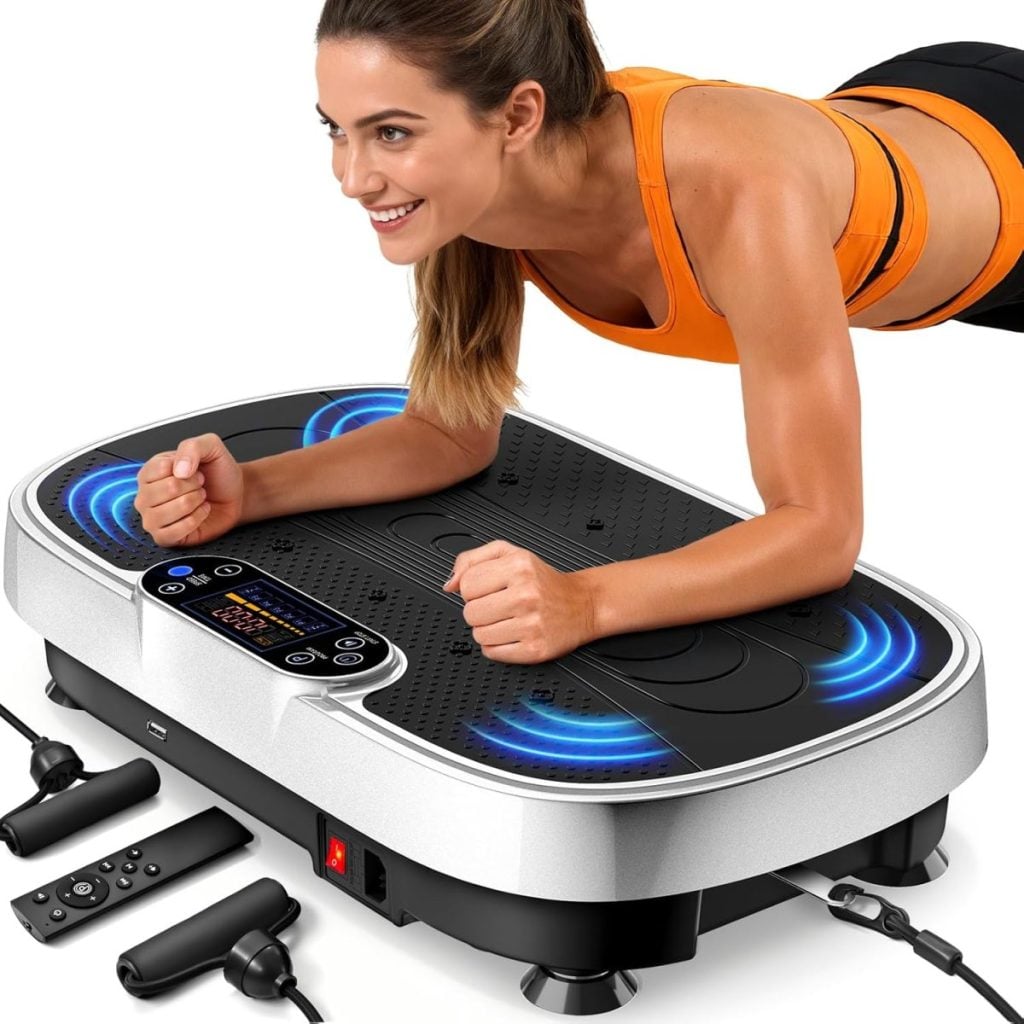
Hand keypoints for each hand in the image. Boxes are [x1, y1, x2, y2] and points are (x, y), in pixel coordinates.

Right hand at [134, 432, 243, 547]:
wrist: (234, 495)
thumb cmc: (218, 474)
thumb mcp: (210, 447)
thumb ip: (192, 447)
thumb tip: (179, 469)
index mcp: (151, 471)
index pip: (160, 468)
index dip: (186, 469)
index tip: (193, 471)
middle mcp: (146, 495)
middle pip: (167, 489)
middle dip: (193, 486)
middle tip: (199, 486)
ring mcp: (152, 517)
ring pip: (169, 511)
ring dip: (194, 503)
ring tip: (199, 498)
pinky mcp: (163, 537)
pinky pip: (174, 532)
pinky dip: (194, 521)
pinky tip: (199, 513)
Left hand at [441, 540, 596, 663]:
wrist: (582, 604)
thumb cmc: (543, 580)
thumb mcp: (509, 554)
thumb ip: (472, 560)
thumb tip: (450, 584)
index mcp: (518, 566)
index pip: (466, 585)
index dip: (473, 589)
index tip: (489, 589)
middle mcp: (526, 594)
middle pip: (470, 613)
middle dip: (480, 611)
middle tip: (499, 606)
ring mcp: (532, 624)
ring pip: (479, 635)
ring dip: (488, 630)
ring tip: (507, 620)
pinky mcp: (535, 649)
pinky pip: (493, 653)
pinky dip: (497, 646)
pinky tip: (512, 634)